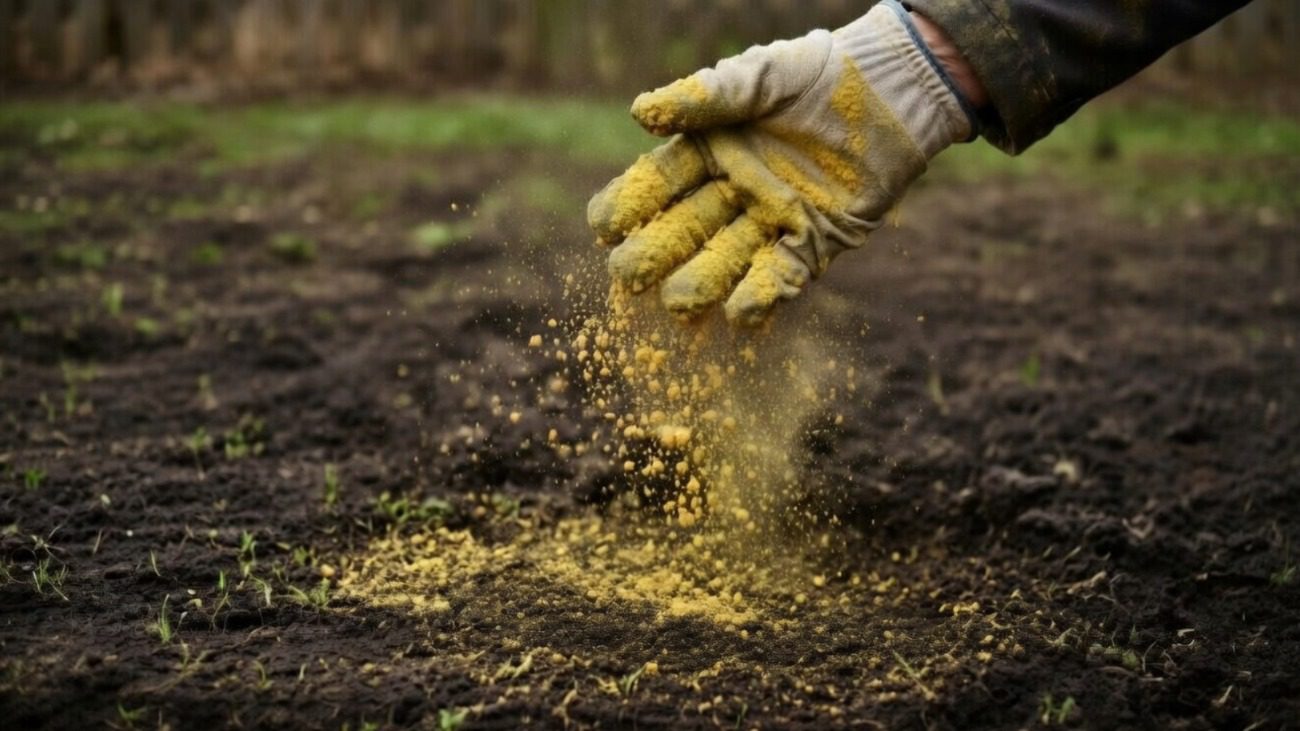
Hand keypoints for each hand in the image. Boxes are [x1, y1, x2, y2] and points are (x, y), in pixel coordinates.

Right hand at [588, 0, 974, 325]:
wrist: (888, 91)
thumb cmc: (817, 75)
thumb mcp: (757, 78)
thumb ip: (703, 97)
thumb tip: (639, 113)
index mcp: (706, 154)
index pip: (654, 186)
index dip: (627, 206)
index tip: (605, 226)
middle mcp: (730, 195)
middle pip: (680, 232)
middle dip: (653, 255)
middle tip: (629, 275)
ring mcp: (768, 224)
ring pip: (724, 263)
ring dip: (701, 285)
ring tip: (679, 303)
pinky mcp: (812, 245)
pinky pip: (780, 278)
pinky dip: (761, 298)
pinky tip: (738, 315)